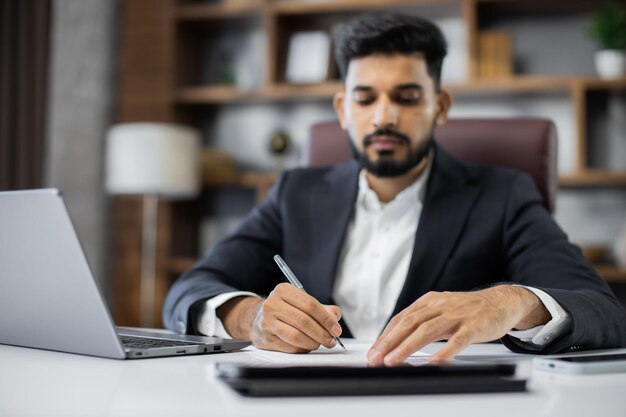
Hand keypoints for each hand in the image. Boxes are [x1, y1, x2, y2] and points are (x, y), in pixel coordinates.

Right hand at [218, 283, 341, 352]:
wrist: (257, 319)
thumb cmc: (286, 310)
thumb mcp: (301, 302)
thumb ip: (322, 309)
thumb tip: (335, 319)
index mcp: (284, 290)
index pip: (310, 304)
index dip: (326, 318)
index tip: (336, 329)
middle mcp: (273, 304)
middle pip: (304, 321)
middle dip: (322, 333)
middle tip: (331, 340)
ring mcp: (267, 321)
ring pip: (296, 336)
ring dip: (313, 343)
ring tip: (320, 344)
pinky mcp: (266, 338)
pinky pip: (290, 346)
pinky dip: (303, 348)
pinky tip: (307, 346)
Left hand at [367, 285, 549, 365]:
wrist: (501, 301)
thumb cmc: (468, 310)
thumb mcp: (441, 310)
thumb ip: (422, 322)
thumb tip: (398, 341)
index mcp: (429, 301)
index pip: (401, 319)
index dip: (385, 336)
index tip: (374, 352)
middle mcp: (439, 305)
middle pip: (409, 323)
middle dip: (390, 342)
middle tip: (376, 359)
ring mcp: (456, 315)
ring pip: (427, 330)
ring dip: (407, 347)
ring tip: (394, 361)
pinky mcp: (474, 325)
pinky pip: (457, 340)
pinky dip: (444, 351)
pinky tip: (433, 362)